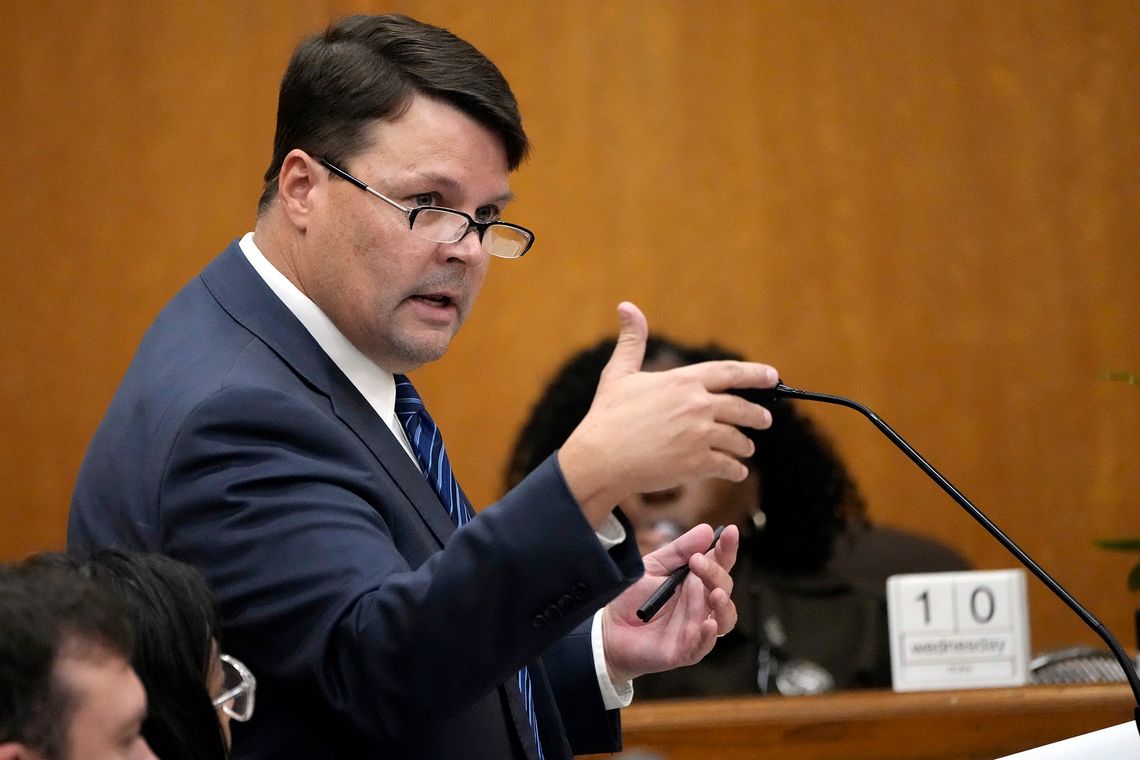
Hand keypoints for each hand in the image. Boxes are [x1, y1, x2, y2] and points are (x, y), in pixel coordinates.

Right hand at [558, 302, 777, 525]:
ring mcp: (699, 435)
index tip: (772, 376)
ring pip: (737, 439)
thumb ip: (632, 341)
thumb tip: (626, 306)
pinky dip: (735, 469)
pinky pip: (728, 466)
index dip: (755, 374)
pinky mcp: (697, 463)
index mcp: (683, 381)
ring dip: (745, 445)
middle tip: (765, 420)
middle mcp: (697, 405)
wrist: (600, 458)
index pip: (729, 373)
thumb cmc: (607, 416)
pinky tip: (737, 472)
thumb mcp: (619, 373)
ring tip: (746, 448)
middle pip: (741, 408)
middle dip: (757, 415)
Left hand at [601, 523, 738, 683]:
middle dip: (715, 573)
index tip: (730, 531)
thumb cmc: (633, 598)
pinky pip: (704, 645)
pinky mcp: (686, 650)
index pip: (720, 563)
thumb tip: (705, 530)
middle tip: (697, 561)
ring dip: (724, 605)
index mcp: (696, 581)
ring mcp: (697, 627)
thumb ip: (678, 550)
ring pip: (725, 618)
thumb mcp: (653, 567)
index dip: (727, 548)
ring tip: (715, 593)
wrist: (609, 630)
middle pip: (723, 587)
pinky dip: (709, 635)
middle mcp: (702, 603)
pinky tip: (708, 624)